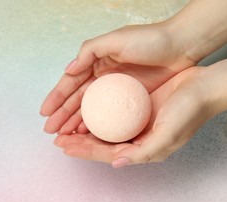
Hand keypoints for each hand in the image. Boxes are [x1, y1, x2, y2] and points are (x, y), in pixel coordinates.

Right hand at [40, 23, 194, 134]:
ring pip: (90, 111)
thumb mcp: (117, 39)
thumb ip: (90, 51)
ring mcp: (115, 92)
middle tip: (51, 131)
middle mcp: (102, 78)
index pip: (71, 84)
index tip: (45, 113)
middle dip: (62, 116)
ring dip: (75, 123)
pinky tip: (87, 134)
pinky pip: (108, 116)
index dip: (56, 98)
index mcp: (96, 63)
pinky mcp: (129, 101)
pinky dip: (96, 125)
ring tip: (64, 137)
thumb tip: (68, 70)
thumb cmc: (150, 40)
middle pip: (77, 100)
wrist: (181, 47)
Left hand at [53, 67, 213, 166]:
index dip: (84, 151)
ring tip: (65, 127)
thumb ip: (144, 152)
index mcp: (143, 149)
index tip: (64, 146)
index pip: (106, 152)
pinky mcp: (136, 108)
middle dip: (78, 143)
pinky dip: (97, 114)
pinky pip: (112, 113)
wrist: (204, 88)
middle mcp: (137, 139)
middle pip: (101, 143)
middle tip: (57, 138)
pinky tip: (85, 110)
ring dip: (84, 129)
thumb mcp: (169, 135)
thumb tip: (117, 164)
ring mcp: (136, 124)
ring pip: (104, 130)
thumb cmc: (189, 112)